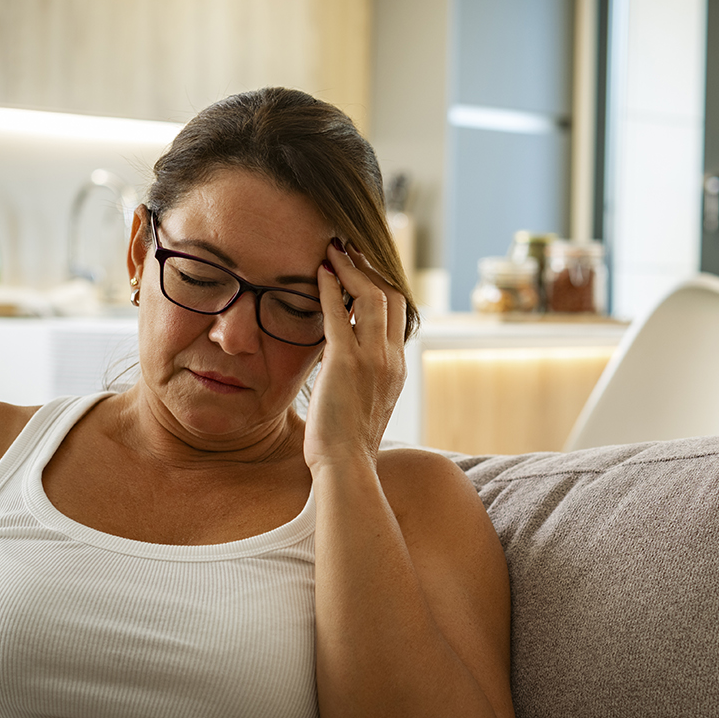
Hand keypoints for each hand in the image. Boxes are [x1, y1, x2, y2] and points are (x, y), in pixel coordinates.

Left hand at [305, 240, 406, 471]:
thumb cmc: (347, 447)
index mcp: (397, 368)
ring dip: (351, 269)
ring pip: (371, 297)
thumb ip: (361, 380)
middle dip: (370, 267)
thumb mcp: (364, 406)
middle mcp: (391, 358)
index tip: (364, 268)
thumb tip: (343, 365)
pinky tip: (319, 272)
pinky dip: (329, 288)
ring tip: (333, 251)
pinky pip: (338, 314)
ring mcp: (372, 359)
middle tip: (349, 249)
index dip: (383, 285)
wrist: (346, 468)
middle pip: (391, 296)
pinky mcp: (345, 362)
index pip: (399, 313)